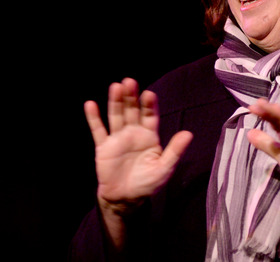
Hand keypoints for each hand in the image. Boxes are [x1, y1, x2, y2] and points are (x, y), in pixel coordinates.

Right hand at [84, 78, 192, 214]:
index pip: (149, 116)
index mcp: (149, 136)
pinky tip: (90, 104)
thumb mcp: (164, 168)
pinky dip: (94, 118)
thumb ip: (175, 151)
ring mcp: (118, 138)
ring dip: (115, 102)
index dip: (149, 105)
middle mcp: (133, 133)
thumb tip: (189, 133)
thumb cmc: (147, 183)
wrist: (125, 199)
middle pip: (132, 111)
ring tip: (115, 86)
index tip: (149, 94)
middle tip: (130, 82)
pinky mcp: (103, 147)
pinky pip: (98, 130)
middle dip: (131, 97)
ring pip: (116, 116)